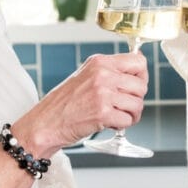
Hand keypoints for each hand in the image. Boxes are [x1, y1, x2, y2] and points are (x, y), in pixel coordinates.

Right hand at [16, 53, 147, 153]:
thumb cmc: (64, 103)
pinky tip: (110, 124)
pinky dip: (122, 126)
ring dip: (131, 115)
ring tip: (117, 116)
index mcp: (100, 62)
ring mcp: (103, 93)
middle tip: (124, 106)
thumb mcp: (86, 76)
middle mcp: (103, 74)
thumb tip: (137, 74)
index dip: (142, 75)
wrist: (45, 123)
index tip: (135, 85)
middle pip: (141, 85)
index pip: (138, 61)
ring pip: (137, 104)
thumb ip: (109, 72)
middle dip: (136, 99)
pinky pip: (127, 120)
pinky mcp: (102, 113)